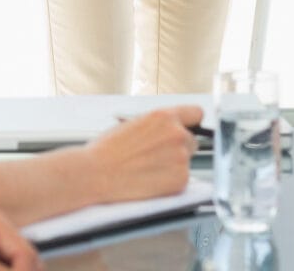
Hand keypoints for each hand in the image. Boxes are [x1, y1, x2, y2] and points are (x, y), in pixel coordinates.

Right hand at [84, 106, 201, 201]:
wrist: (97, 172)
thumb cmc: (109, 148)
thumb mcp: (134, 123)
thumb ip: (158, 125)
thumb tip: (170, 129)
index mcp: (164, 116)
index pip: (195, 113)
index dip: (191, 122)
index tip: (188, 128)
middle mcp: (177, 135)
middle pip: (192, 140)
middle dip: (179, 147)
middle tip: (158, 154)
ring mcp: (181, 158)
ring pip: (186, 161)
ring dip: (173, 164)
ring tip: (149, 168)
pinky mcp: (181, 181)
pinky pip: (182, 178)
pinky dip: (170, 180)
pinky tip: (150, 179)